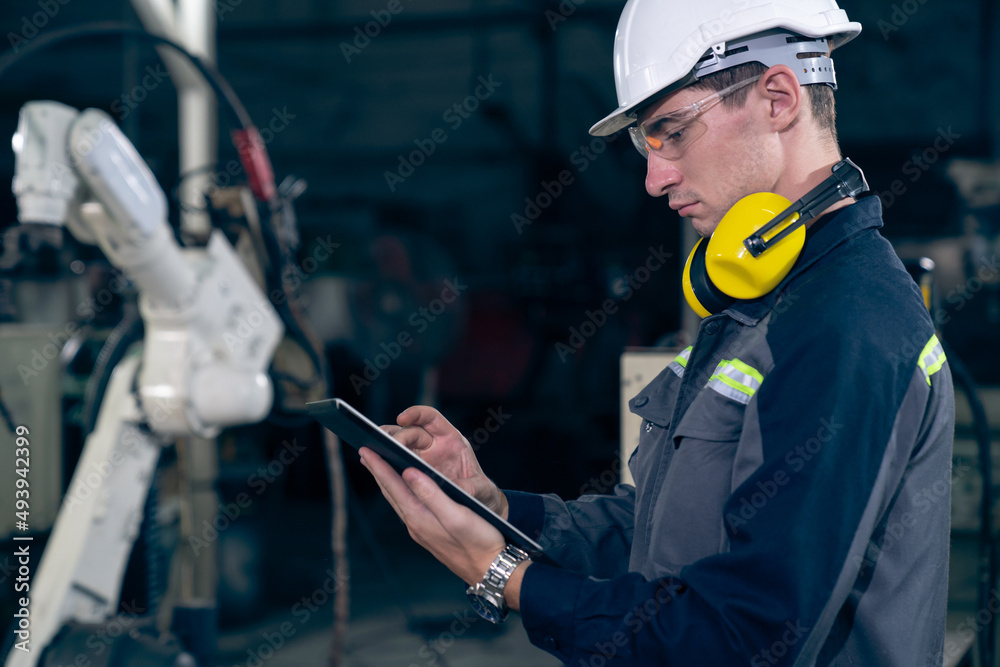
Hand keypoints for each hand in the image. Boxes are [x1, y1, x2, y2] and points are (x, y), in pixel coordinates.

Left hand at [359, 447, 507, 587]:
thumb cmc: (479, 543)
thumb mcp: (457, 515)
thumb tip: (408, 472)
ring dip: (388, 482)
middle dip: (378, 472)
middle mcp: (416, 524)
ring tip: (380, 468)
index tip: (365, 450)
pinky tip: (406, 490)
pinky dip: (402, 492)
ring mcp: (422, 530)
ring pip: (399, 500)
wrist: (491, 570)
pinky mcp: (431, 533)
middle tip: (366, 453)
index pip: (393, 486)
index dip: (379, 467)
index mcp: (420, 517)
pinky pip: (409, 507)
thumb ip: (431, 494)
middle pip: (391, 493)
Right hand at [382, 406, 507, 517]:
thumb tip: (460, 489)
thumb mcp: (483, 490)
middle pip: (409, 431)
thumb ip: (472, 487)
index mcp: (451, 441)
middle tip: (386, 444)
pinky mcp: (412, 473)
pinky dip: (383, 461)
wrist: (478, 506)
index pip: (431, 418)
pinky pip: (395, 463)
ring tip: (370, 449)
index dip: (416, 414)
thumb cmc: (483, 493)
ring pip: (398, 445)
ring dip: (384, 445)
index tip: (403, 418)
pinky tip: (369, 462)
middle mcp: (433, 445)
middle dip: (396, 435)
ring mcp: (420, 458)